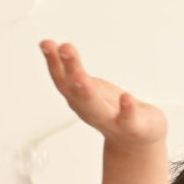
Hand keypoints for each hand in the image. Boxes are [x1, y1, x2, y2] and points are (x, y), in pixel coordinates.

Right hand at [40, 40, 166, 148]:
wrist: (136, 140)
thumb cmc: (112, 110)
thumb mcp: (87, 86)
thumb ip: (71, 67)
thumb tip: (47, 43)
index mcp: (78, 99)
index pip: (61, 79)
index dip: (53, 62)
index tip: (47, 44)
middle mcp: (90, 110)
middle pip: (76, 92)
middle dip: (70, 70)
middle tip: (65, 50)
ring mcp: (111, 120)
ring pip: (97, 108)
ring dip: (88, 92)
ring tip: (81, 76)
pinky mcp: (133, 127)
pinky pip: (128, 120)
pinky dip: (126, 109)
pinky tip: (126, 97)